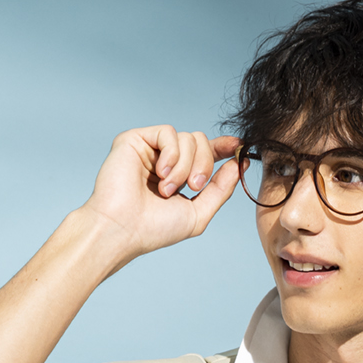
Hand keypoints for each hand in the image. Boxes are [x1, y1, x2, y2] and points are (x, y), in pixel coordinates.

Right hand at [83, 125, 240, 261]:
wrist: (123, 230)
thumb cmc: (154, 229)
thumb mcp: (198, 214)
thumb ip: (220, 190)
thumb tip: (239, 165)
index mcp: (179, 175)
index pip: (205, 152)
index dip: (224, 147)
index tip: (239, 148)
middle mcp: (165, 159)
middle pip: (201, 141)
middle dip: (204, 164)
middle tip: (192, 187)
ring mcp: (150, 149)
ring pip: (188, 138)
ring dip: (184, 167)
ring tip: (167, 189)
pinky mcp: (135, 139)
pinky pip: (168, 132)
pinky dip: (171, 154)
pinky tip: (160, 174)